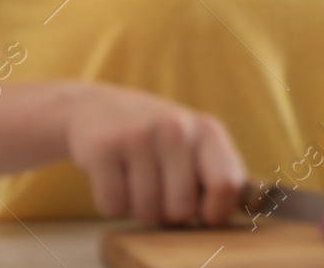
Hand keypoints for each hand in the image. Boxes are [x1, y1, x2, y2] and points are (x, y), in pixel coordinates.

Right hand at [63, 83, 245, 226]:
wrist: (97, 107)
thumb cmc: (157, 136)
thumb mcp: (194, 140)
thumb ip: (215, 172)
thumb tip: (223, 216)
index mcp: (207, 129)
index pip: (226, 184)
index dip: (215, 212)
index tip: (203, 216)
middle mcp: (177, 128)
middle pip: (182, 208)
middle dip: (169, 213)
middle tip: (160, 192)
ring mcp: (139, 137)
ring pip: (146, 211)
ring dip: (139, 208)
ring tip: (136, 181)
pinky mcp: (104, 148)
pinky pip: (113, 205)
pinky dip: (112, 203)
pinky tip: (114, 177)